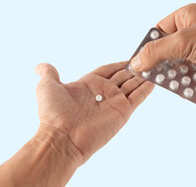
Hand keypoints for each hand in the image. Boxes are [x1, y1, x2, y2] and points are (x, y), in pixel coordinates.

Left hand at [35, 61, 153, 162]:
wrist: (62, 137)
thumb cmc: (53, 114)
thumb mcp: (47, 87)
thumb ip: (49, 73)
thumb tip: (40, 66)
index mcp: (89, 84)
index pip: (108, 69)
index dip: (119, 63)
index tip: (131, 57)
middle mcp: (103, 92)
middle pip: (123, 76)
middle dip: (134, 68)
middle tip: (147, 58)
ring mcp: (114, 102)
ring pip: (133, 85)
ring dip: (143, 76)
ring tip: (155, 66)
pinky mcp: (123, 112)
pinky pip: (138, 97)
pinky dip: (147, 89)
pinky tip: (154, 80)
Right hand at [129, 3, 195, 83]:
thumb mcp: (182, 43)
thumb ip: (156, 52)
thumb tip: (136, 63)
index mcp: (187, 15)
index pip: (159, 30)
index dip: (149, 46)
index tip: (140, 62)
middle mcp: (195, 28)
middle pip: (169, 48)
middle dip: (164, 64)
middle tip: (157, 77)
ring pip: (182, 62)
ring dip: (179, 75)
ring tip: (177, 85)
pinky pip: (195, 71)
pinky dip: (192, 80)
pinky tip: (191, 88)